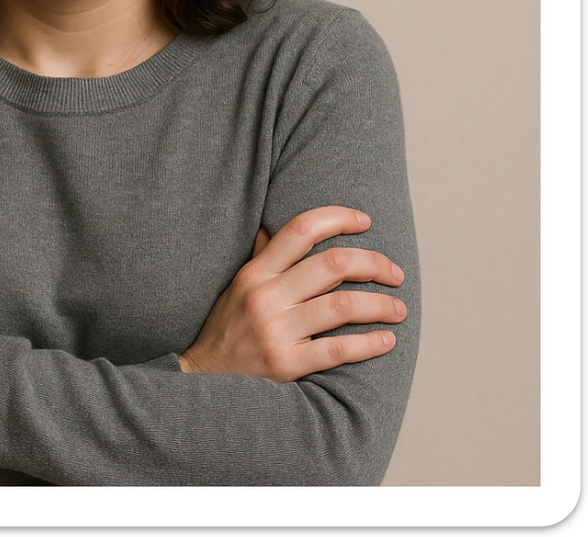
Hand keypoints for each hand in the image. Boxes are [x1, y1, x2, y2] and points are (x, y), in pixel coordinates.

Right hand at [177, 207, 405, 381]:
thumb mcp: (237, 287)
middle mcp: (265, 296)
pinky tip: (387, 341)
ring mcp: (275, 331)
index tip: (365, 221)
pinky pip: (338, 350)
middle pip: (333, 264)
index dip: (338, 218)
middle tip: (394, 272)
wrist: (201, 380)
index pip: (300, 229)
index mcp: (255, 272)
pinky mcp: (286, 365)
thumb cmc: (226, 329)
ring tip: (398, 308)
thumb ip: (260, 257)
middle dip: (373, 263)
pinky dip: (369, 344)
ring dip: (380, 305)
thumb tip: (274, 227)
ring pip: (343, 305)